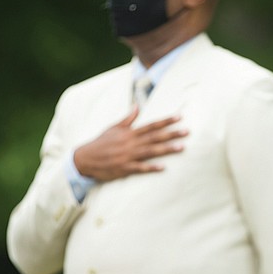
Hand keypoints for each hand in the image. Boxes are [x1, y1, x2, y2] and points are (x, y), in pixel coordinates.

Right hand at [73, 106, 187, 181]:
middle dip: (171, 134)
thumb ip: (128, 118)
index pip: (151, 125)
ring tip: (182, 147)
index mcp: (129, 133)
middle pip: (155, 137)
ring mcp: (127, 155)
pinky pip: (140, 168)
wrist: (85, 159)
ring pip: (150, 151)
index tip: (180, 117)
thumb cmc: (101, 143)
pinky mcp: (124, 168)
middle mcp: (130, 142)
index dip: (166, 121)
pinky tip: (163, 167)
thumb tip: (137, 105)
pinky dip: (151, 167)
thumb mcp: (113, 127)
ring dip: (166, 149)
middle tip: (187, 132)